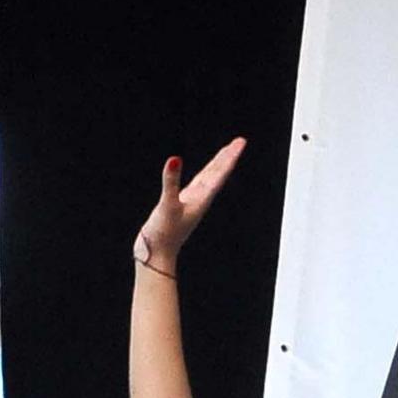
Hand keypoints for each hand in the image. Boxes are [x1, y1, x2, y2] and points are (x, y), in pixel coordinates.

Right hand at [135, 139, 246, 273]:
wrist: (156, 255)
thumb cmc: (163, 236)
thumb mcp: (167, 205)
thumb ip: (171, 182)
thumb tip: (174, 160)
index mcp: (201, 199)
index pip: (219, 173)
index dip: (230, 157)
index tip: (240, 143)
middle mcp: (199, 200)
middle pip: (218, 173)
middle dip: (228, 157)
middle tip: (239, 142)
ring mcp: (191, 203)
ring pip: (208, 178)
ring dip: (218, 164)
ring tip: (226, 152)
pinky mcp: (180, 206)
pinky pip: (196, 185)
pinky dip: (202, 176)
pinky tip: (203, 174)